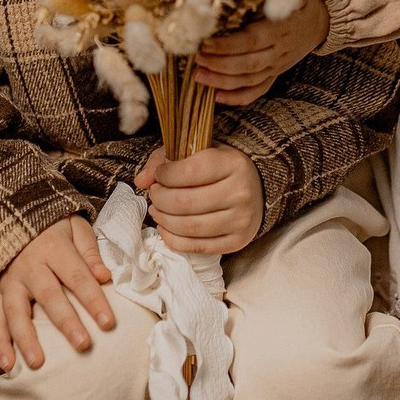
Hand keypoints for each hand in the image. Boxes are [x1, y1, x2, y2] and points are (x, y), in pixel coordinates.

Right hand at [0, 216, 114, 369]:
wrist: (14, 217)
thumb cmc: (53, 228)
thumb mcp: (75, 227)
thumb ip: (89, 251)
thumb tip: (104, 276)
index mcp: (54, 249)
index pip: (77, 276)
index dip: (93, 300)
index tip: (109, 323)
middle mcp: (30, 267)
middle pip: (49, 296)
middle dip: (65, 322)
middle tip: (82, 345)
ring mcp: (11, 281)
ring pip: (15, 311)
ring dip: (25, 338)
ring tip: (38, 363)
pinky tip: (9, 364)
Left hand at [136, 144, 264, 254]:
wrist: (257, 189)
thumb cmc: (221, 168)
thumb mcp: (199, 152)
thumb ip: (166, 158)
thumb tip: (141, 180)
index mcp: (233, 163)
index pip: (188, 172)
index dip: (164, 175)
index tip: (159, 175)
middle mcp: (241, 192)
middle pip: (184, 202)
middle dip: (159, 199)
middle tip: (154, 195)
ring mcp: (241, 220)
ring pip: (188, 227)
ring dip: (163, 220)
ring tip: (158, 211)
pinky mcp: (237, 241)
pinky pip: (197, 247)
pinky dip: (173, 240)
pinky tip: (166, 228)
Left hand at [193, 0, 328, 104]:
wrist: (321, 23)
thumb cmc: (301, 4)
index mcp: (279, 30)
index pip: (251, 41)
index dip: (228, 45)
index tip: (206, 43)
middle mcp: (278, 52)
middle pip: (248, 64)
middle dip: (220, 65)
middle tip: (196, 61)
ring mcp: (277, 66)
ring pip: (249, 80)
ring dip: (223, 82)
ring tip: (198, 77)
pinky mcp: (275, 74)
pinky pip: (257, 91)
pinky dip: (238, 97)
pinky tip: (216, 97)